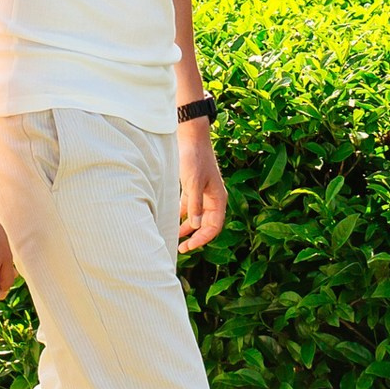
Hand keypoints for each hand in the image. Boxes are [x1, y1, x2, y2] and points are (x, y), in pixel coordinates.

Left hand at [177, 123, 226, 252]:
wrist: (190, 139)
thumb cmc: (196, 159)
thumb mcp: (194, 183)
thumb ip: (195, 205)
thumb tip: (195, 225)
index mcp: (218, 199)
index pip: (214, 226)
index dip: (203, 238)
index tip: (190, 246)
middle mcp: (212, 200)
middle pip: (206, 225)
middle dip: (195, 237)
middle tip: (181, 248)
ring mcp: (202, 195)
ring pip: (196, 218)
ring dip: (186, 229)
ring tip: (174, 239)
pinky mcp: (191, 190)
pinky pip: (188, 209)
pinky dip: (180, 217)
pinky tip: (171, 223)